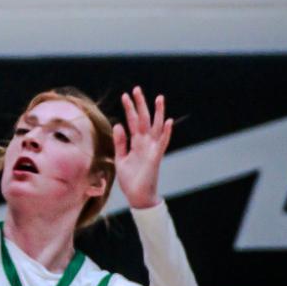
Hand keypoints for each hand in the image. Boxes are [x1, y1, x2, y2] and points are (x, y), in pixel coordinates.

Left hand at [113, 87, 172, 208]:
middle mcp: (145, 143)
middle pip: (144, 119)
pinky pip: (162, 142)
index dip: (129, 108)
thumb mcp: (120, 159)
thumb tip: (118, 125)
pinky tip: (168, 121)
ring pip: (156, 127)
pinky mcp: (156, 157)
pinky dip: (166, 132)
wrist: (138, 197)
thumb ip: (120, 142)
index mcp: (136, 143)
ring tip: (159, 98)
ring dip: (158, 113)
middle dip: (140, 104)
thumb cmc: (130, 179)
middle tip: (137, 89)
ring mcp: (152, 149)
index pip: (132, 121)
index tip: (125, 95)